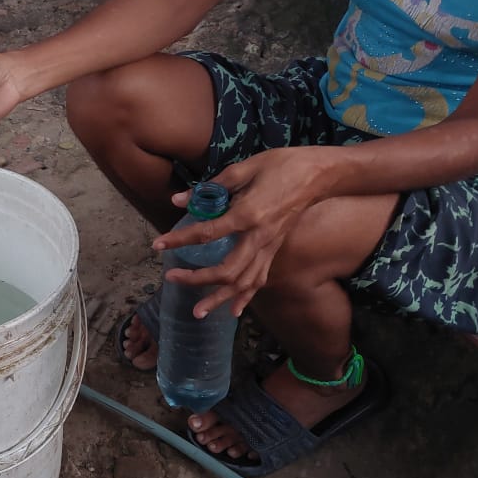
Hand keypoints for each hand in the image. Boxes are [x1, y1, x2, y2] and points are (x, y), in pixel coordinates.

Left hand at [152, 147, 327, 317]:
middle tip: (172, 278)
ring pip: (244, 283)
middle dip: (197, 279)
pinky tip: (233, 310)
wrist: (319, 174)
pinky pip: (260, 279)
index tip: (158, 245)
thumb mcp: (244, 169)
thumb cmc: (281, 165)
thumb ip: (211, 187)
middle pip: (227, 271)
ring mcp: (270, 247)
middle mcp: (259, 237)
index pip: (207, 233)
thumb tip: (179, 200)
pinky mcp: (276, 250)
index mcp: (248, 214)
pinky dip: (246, 297)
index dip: (179, 240)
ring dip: (219, 299)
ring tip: (198, 312)